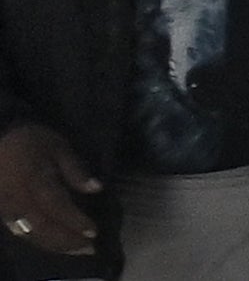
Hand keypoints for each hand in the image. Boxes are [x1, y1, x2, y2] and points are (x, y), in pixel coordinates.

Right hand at [0, 122, 100, 258]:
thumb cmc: (31, 140)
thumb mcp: (58, 146)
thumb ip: (76, 169)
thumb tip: (97, 189)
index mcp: (35, 179)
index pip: (57, 206)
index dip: (75, 222)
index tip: (94, 232)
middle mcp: (19, 198)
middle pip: (43, 227)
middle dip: (67, 240)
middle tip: (89, 248)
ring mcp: (7, 208)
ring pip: (30, 233)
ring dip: (54, 245)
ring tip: (76, 250)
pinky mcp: (1, 212)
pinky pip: (19, 232)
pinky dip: (38, 241)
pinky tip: (53, 244)